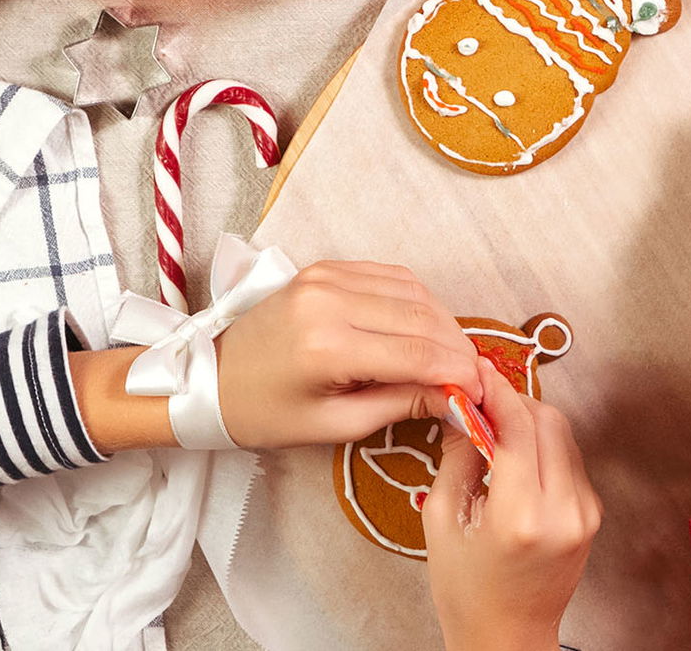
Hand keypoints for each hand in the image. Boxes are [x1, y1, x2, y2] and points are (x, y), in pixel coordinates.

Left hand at [214, 259, 483, 447]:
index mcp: (328, 346)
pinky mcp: (326, 266)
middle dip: (457, 348)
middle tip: (474, 378)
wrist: (212, 376)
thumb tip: (455, 399)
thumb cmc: (266, 412)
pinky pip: (390, 276)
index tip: (478, 394)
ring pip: (413, 290)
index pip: (417, 354)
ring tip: (453, 357)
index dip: (458, 373)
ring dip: (442, 322)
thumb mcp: (334, 424)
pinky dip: (417, 300)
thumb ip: (399, 405)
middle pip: (421, 317)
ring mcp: (327, 275)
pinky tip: (425, 328)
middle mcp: (330, 299)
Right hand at [424, 381, 598, 650]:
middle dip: (513, 402)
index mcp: (520, 515)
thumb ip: (457, 455)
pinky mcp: (593, 515)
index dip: (496, 390)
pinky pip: (570, 457)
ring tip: (495, 429)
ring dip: (530, 420)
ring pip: (563, 434)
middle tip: (481, 400)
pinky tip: (516, 458)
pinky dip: (543, 445)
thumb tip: (463, 404)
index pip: (517, 427)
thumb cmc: (465, 589)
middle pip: (548, 421)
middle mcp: (562, 511)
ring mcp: (585, 513)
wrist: (507, 638)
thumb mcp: (441, 520)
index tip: (477, 369)